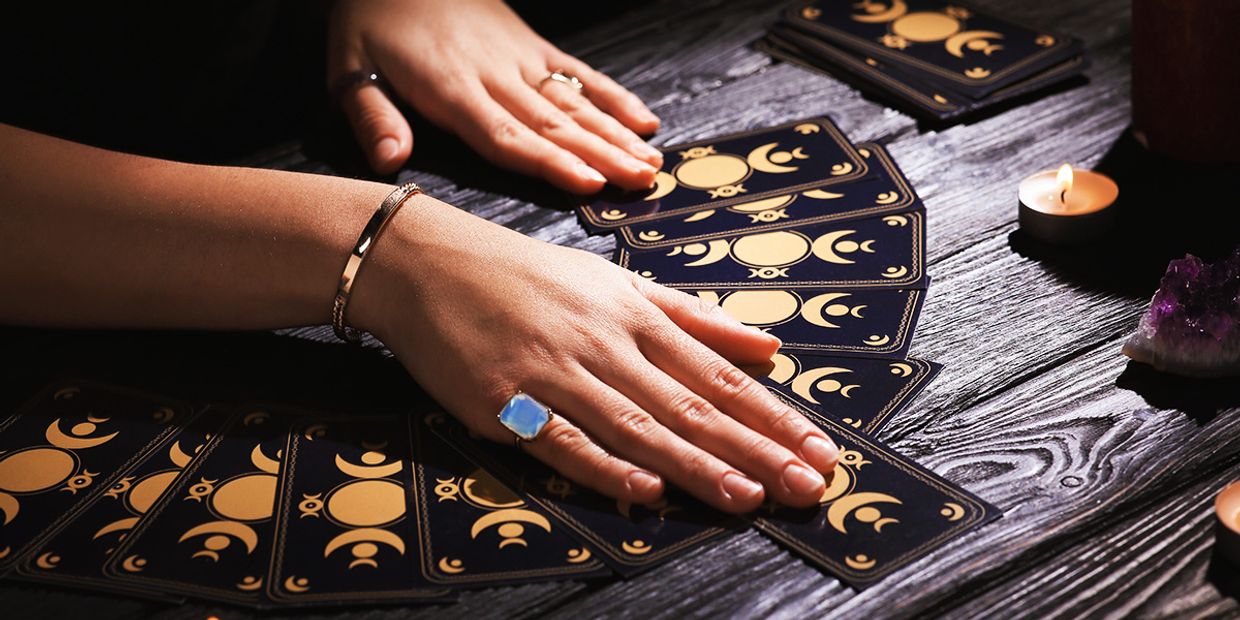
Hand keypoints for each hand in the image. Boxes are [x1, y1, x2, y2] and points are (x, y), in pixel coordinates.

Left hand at [328, 0, 662, 191]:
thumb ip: (372, 117)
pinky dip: (613, 97)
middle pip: (552, 123)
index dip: (548, 162)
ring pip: (574, 102)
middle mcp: (494, 75)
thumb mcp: (350, 67)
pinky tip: (644, 121)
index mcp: (451, 87)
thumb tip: (390, 161)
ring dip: (615, 134)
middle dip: (601, 155)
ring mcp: (520, 58)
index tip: (588, 183)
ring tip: (651, 164)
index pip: (505, 134)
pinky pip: (579, 73)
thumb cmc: (371, 21)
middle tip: (643, 183)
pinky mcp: (533, 45)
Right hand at [351, 197, 838, 512]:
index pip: (718, 373)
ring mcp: (556, 372)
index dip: (772, 415)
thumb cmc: (528, 275)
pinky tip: (645, 487)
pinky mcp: (507, 400)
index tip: (817, 449)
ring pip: (637, 425)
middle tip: (805, 485)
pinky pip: (563, 440)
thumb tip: (766, 345)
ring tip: (747, 496)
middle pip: (690, 404)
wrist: (430, 263)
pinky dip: (604, 464)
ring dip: (696, 463)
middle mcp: (605, 342)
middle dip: (754, 448)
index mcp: (636, 314)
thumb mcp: (617, 283)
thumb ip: (694, 317)